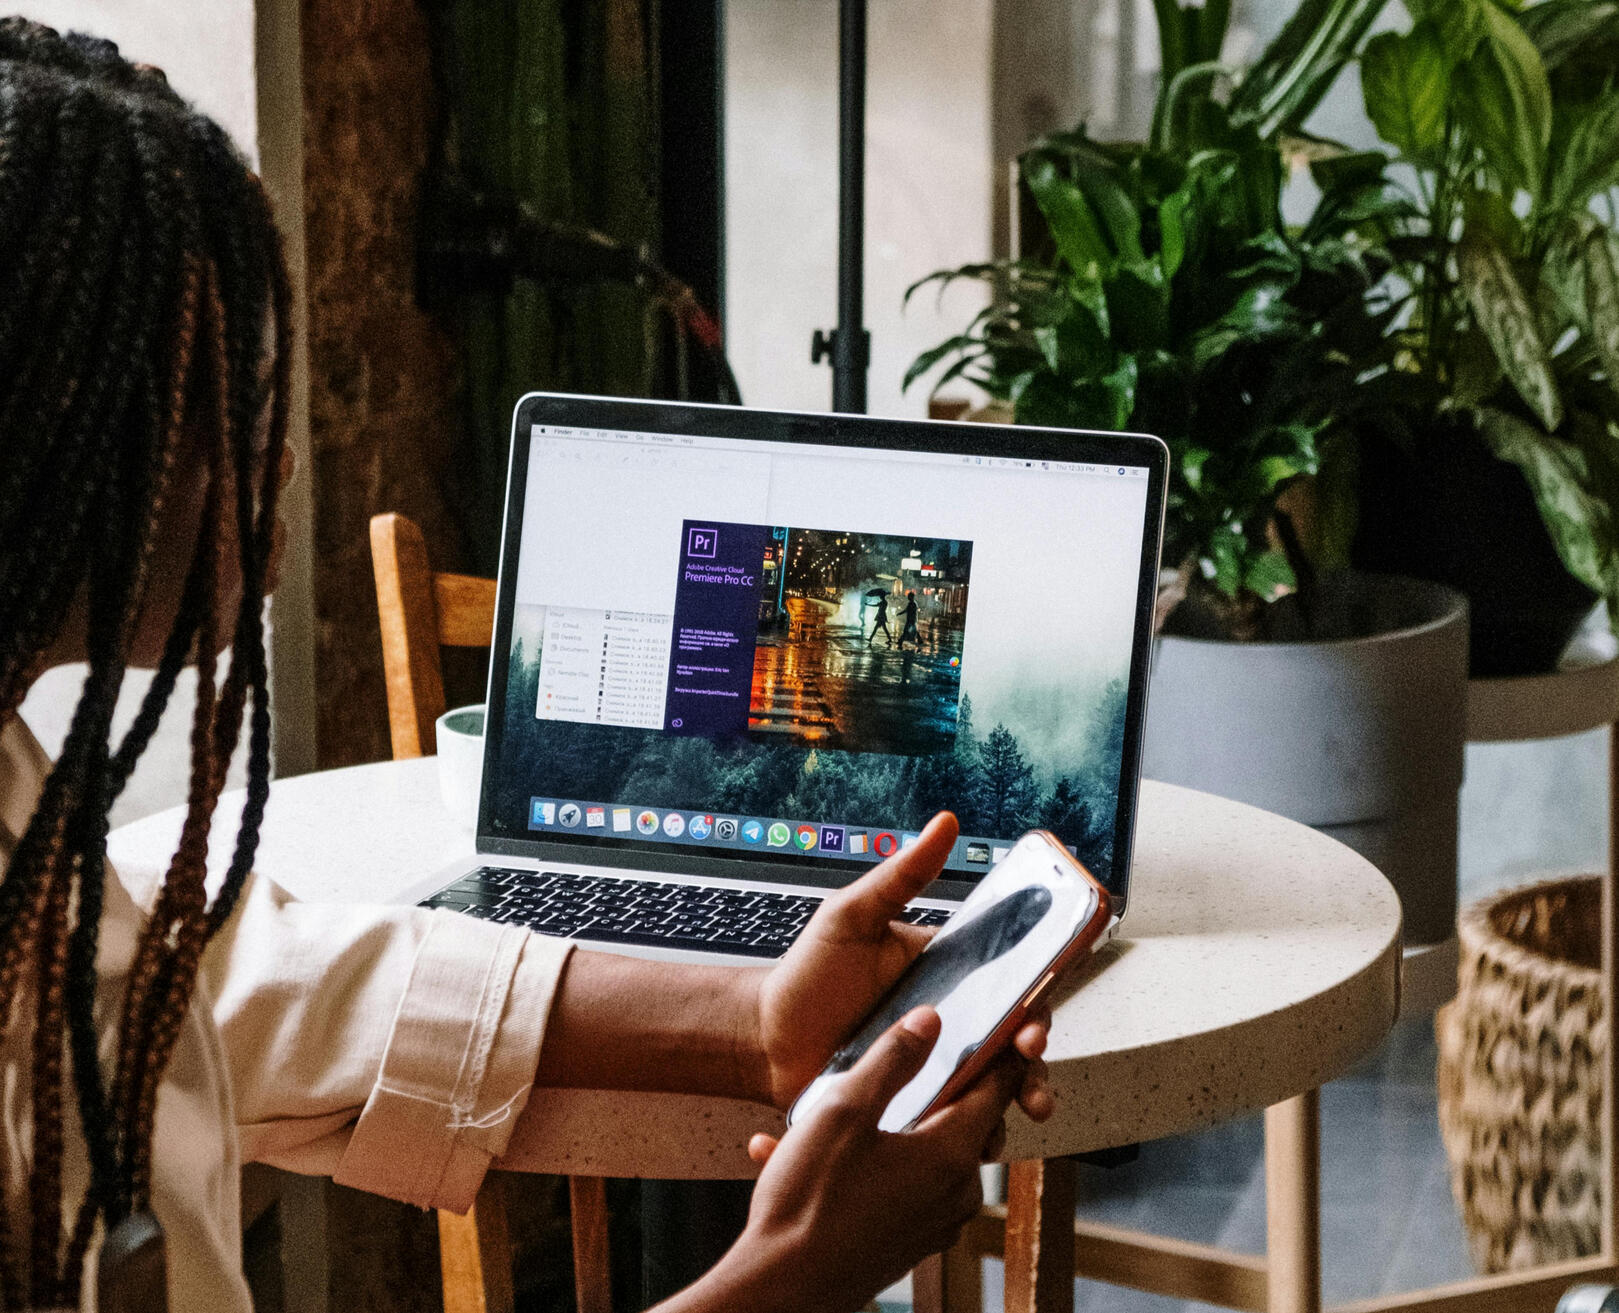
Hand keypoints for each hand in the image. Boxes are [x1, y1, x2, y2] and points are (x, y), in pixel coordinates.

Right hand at [663, 1008, 1020, 1312]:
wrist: (781, 1289)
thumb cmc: (810, 1204)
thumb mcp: (844, 1111)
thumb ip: (893, 1060)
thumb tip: (930, 1020)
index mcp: (950, 1154)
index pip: (997, 1087)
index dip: (1004, 1049)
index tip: (1009, 1022)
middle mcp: (955, 1192)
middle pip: (967, 1118)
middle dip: (942, 1084)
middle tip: (910, 1056)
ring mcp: (935, 1222)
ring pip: (930, 1150)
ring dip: (893, 1124)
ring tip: (834, 1110)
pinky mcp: (910, 1239)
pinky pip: (901, 1183)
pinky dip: (870, 1161)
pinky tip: (808, 1154)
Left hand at [749, 812, 1053, 1120]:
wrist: (764, 1039)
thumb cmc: (808, 973)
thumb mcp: (852, 916)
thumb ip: (900, 876)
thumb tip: (944, 823)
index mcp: (949, 977)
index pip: (1011, 989)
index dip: (1036, 1005)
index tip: (1034, 1023)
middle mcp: (950, 1025)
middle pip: (1013, 1046)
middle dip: (1036, 1067)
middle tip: (1029, 1070)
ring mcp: (934, 1069)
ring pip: (992, 1091)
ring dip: (1013, 1106)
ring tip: (1013, 1122)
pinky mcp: (913, 1107)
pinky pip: (951, 1126)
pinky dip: (968, 1138)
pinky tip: (969, 1148)